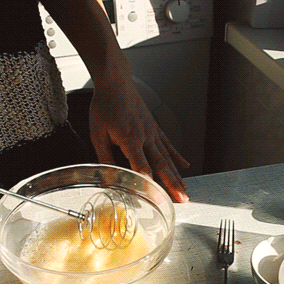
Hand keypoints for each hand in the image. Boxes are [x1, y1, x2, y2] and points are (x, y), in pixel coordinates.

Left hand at [89, 78, 189, 202]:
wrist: (116, 83)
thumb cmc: (105, 106)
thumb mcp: (97, 134)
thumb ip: (105, 157)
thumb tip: (108, 176)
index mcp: (130, 139)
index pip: (141, 165)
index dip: (148, 182)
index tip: (156, 196)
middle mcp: (145, 137)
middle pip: (161, 165)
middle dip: (173, 184)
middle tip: (183, 199)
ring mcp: (153, 132)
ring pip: (168, 158)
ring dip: (177, 176)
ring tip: (185, 191)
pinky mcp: (154, 128)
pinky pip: (168, 145)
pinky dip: (177, 157)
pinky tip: (184, 166)